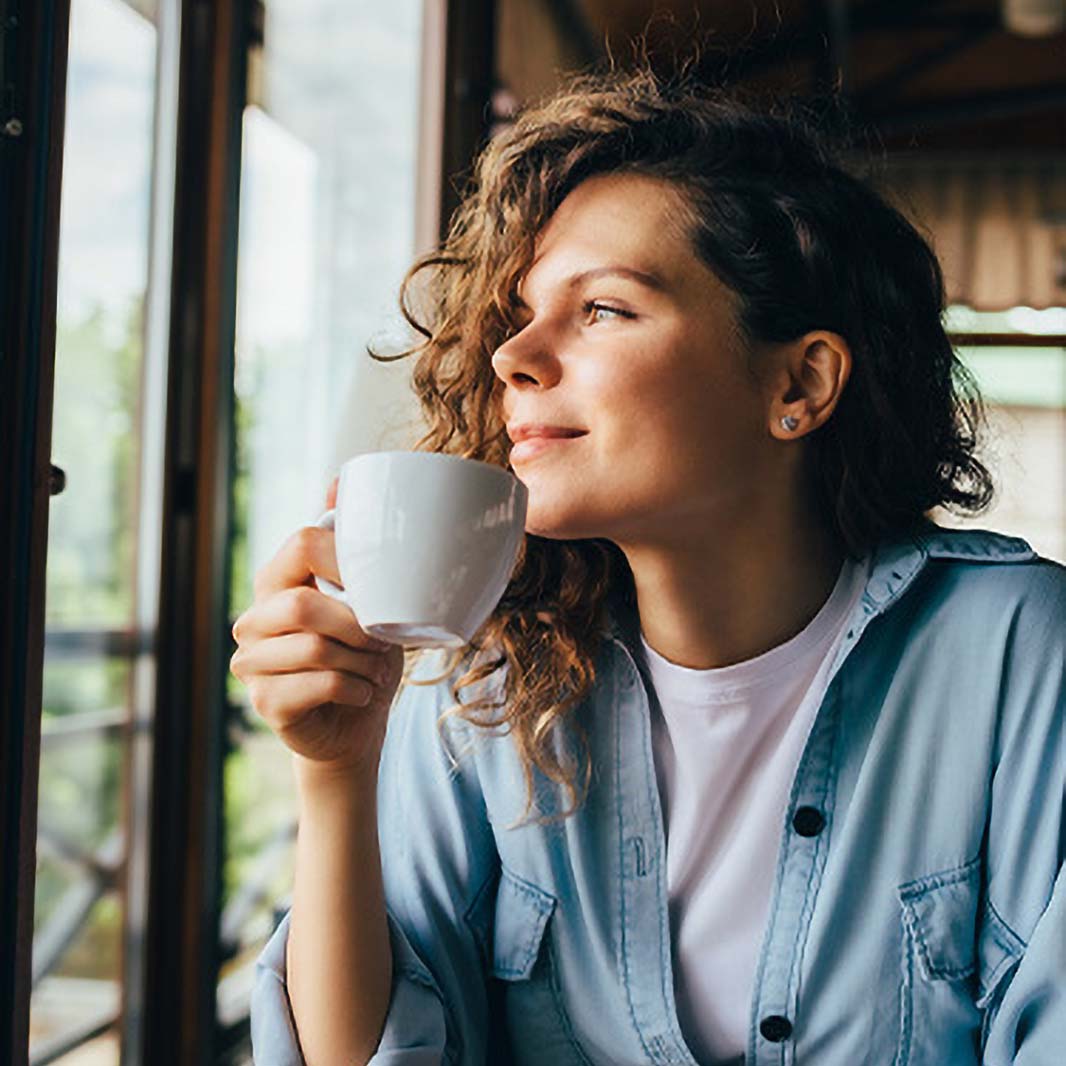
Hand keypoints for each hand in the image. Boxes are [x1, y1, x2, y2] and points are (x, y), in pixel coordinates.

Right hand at [230, 476, 404, 774]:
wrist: (355, 724)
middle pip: (304, 604)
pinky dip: (356, 688)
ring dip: (362, 661)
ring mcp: (251, 662)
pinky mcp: (264, 701)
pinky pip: (321, 683)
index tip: (377, 591)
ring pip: (315, 647)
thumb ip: (348, 546)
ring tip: (375, 668)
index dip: (348, 561)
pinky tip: (362, 693)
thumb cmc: (361, 655)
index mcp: (277, 581)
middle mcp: (253, 618)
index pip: (303, 543)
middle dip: (358, 624)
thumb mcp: (367, 597)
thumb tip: (338, 480)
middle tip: (382, 641)